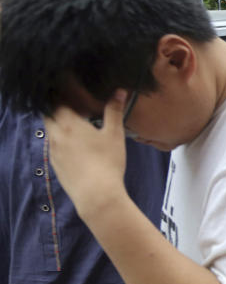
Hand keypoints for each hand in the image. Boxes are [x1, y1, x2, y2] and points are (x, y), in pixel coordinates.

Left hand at [43, 91, 128, 217]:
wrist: (96, 195)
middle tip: (72, 104)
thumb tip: (120, 91)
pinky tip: (74, 145)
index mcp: (69, 123)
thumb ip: (114, 111)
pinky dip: (59, 139)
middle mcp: (56, 134)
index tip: (71, 88)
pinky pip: (52, 145)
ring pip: (49, 130)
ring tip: (74, 123)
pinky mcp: (54, 163)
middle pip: (49, 113)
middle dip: (57, 106)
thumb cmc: (107, 162)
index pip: (57, 100)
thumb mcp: (114, 135)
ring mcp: (53, 150)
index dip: (62, 92)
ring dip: (58, 123)